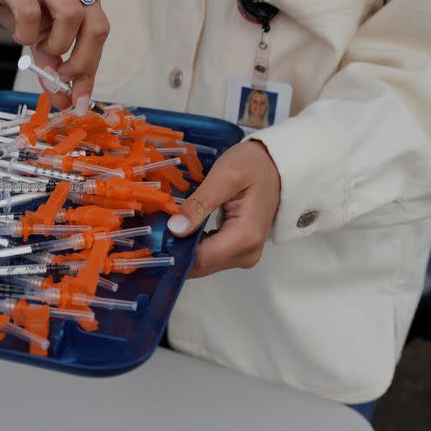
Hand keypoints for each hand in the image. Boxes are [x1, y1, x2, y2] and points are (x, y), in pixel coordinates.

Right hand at [0, 0, 109, 109]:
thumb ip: (53, 65)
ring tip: (38, 45)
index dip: (91, 69)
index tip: (80, 98)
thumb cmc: (14, 0)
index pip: (100, 31)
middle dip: (81, 62)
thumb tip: (64, 100)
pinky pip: (30, 13)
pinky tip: (19, 34)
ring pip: (70, 15)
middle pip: (96, 25)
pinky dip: (26, 34)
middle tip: (61, 75)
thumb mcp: (39, 34)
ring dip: (56, 45)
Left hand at [166, 140, 280, 277]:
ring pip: (203, 263)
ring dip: (183, 249)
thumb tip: (175, 229)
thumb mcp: (224, 176)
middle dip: (176, 251)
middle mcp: (246, 254)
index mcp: (245, 238)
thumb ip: (200, 203)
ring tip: (166, 227)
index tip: (153, 237)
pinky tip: (183, 229)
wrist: (277, 165)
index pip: (200, 260)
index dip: (174, 251)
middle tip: (155, 230)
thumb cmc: (254, 166)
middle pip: (201, 265)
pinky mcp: (239, 250)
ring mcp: (244, 254)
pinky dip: (194, 246)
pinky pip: (210, 256)